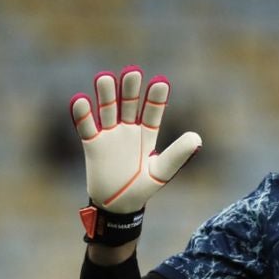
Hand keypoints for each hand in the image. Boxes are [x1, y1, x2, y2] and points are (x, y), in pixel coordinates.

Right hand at [70, 66, 200, 213]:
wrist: (117, 207)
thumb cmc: (142, 189)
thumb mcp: (161, 172)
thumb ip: (177, 155)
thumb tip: (197, 138)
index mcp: (147, 134)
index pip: (152, 112)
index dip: (156, 99)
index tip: (161, 82)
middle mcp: (128, 130)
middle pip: (129, 105)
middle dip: (130, 90)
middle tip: (132, 72)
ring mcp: (109, 136)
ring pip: (107, 110)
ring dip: (106, 95)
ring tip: (105, 78)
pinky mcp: (92, 145)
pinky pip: (86, 127)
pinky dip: (82, 115)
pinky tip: (80, 100)